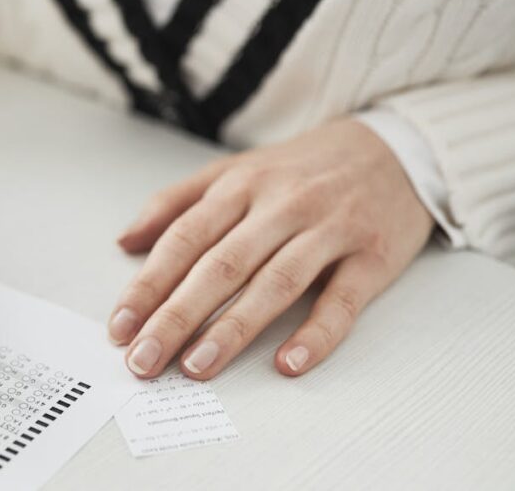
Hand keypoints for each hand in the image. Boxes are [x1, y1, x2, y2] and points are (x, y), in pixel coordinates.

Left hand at [110, 119, 432, 378]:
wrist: (393, 147)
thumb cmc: (303, 170)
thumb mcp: (234, 170)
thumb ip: (176, 203)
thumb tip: (125, 242)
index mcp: (241, 186)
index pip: (184, 239)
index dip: (148, 285)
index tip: (121, 327)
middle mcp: (281, 205)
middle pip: (221, 266)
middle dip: (177, 317)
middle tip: (144, 359)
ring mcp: (329, 229)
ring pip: (274, 283)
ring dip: (232, 329)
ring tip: (197, 367)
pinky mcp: (373, 256)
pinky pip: (343, 300)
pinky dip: (317, 333)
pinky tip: (289, 363)